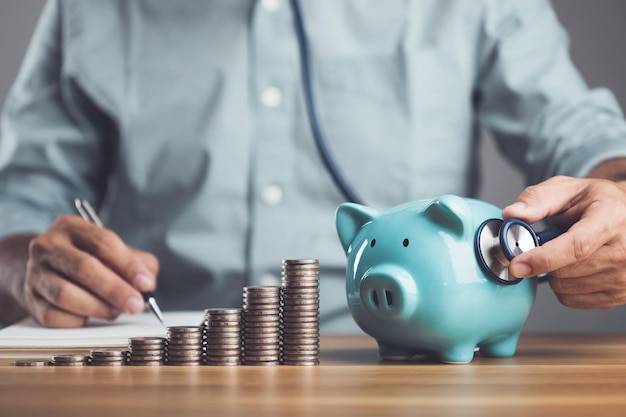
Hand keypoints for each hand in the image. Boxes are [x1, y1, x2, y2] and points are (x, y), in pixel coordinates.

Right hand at [22, 215, 158, 326]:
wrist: (48, 271)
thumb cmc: (92, 260)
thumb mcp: (117, 252)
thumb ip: (139, 263)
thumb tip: (147, 284)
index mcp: (72, 227)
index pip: (103, 243)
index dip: (128, 266)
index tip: (146, 284)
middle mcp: (48, 246)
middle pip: (84, 267)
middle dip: (115, 290)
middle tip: (136, 305)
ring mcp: (34, 273)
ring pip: (66, 294)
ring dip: (98, 307)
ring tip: (115, 311)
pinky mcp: (30, 300)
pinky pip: (54, 316)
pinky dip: (77, 320)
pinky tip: (89, 316)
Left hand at [502, 175, 625, 308]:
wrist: (624, 214)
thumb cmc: (596, 201)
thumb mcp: (566, 189)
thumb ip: (537, 200)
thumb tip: (512, 214)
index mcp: (612, 219)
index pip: (576, 246)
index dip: (543, 258)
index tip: (518, 265)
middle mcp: (625, 250)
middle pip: (566, 271)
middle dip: (543, 260)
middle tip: (548, 242)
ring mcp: (625, 276)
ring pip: (566, 288)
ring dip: (553, 273)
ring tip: (567, 251)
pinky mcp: (620, 295)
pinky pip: (573, 300)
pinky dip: (564, 286)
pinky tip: (575, 267)